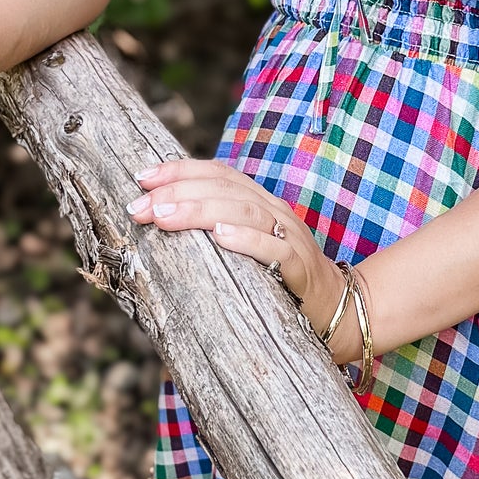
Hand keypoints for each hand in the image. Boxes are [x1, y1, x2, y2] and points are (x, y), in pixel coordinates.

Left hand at [130, 159, 350, 345]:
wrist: (337, 308)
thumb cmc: (280, 280)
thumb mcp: (248, 247)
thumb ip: (217, 229)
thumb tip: (160, 223)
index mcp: (261, 203)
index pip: (219, 173)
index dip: (180, 170)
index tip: (142, 177)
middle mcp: (276, 213)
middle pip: (226, 190)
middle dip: (178, 193)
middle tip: (141, 206)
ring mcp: (291, 238)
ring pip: (246, 212)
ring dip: (201, 212)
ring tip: (165, 217)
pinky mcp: (301, 269)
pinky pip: (275, 249)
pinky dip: (247, 240)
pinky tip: (219, 238)